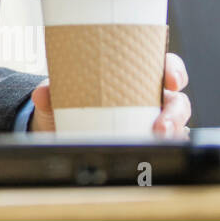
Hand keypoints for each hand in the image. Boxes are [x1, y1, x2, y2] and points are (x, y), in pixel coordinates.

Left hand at [29, 52, 191, 136]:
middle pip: (176, 100)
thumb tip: (43, 93)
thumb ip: (50, 92)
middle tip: (162, 125)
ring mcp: (150, 120)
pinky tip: (152, 154)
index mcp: (132, 75)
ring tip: (157, 141)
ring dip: (172, 134)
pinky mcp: (145, 141)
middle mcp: (147, 96)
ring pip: (175, 125)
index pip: (163, 66)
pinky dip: (160, 150)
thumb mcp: (57, 94)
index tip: (172, 79)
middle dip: (175, 112)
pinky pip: (163, 146)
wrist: (56, 128)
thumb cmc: (66, 101)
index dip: (174, 70)